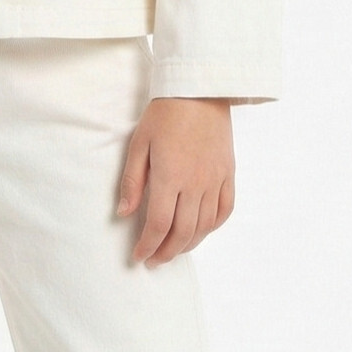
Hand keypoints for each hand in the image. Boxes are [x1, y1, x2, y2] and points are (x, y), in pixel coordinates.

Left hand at [117, 98, 234, 265]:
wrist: (200, 91)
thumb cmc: (165, 114)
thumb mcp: (139, 144)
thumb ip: (132, 182)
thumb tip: (124, 213)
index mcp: (170, 177)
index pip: (159, 225)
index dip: (148, 246)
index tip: (139, 256)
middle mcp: (195, 184)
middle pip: (183, 232)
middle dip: (166, 252)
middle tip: (154, 261)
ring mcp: (215, 180)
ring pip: (205, 226)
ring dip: (189, 245)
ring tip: (174, 251)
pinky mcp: (228, 174)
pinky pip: (225, 209)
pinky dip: (213, 226)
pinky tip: (201, 231)